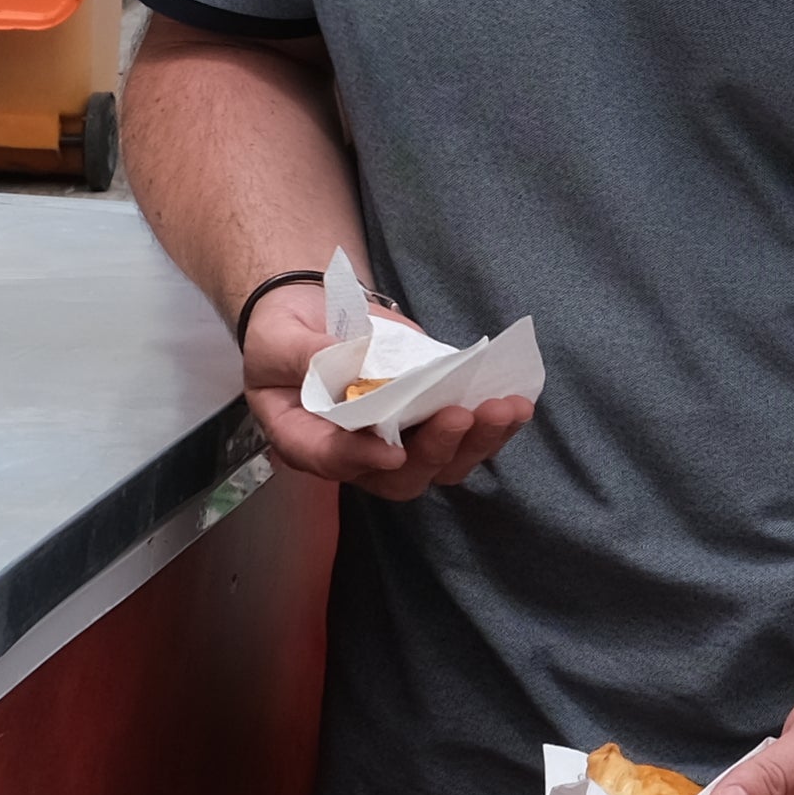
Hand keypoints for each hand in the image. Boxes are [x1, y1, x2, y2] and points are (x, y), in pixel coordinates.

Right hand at [235, 274, 531, 502]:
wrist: (312, 319)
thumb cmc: (283, 336)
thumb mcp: (277, 340)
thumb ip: (305, 355)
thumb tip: (352, 363)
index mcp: (306, 440)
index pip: (332, 459)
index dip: (362, 458)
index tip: (393, 450)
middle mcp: (356, 455)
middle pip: (400, 475)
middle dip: (437, 450)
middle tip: (461, 415)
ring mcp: (398, 441)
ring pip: (442, 464)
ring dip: (477, 441)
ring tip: (505, 409)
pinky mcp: (428, 420)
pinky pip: (465, 437)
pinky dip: (493, 425)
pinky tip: (516, 402)